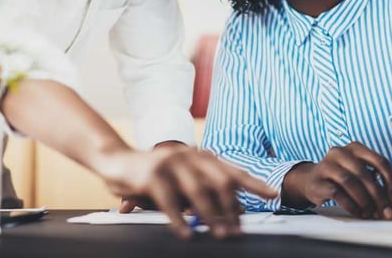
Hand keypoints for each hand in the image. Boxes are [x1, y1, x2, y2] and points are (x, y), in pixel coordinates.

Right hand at [101, 145, 276, 238]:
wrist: (118, 161)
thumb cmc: (155, 175)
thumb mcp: (184, 181)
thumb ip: (207, 192)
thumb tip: (236, 213)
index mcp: (201, 156)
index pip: (233, 171)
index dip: (254, 183)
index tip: (273, 195)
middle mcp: (190, 155)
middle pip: (220, 182)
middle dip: (231, 209)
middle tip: (237, 232)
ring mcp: (171, 163)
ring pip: (198, 192)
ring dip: (211, 217)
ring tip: (220, 236)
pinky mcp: (153, 175)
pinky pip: (170, 201)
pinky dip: (180, 220)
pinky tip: (186, 234)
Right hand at [281, 142, 391, 219]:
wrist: (312, 181)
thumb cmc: (342, 179)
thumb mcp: (361, 176)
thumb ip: (378, 186)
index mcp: (355, 148)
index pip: (380, 161)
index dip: (391, 182)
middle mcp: (340, 152)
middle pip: (364, 173)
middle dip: (378, 196)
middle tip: (385, 212)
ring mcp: (326, 165)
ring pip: (350, 182)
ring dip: (364, 201)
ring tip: (370, 213)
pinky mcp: (317, 180)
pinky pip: (337, 193)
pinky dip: (351, 205)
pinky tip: (357, 212)